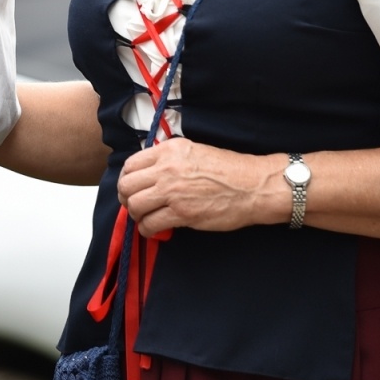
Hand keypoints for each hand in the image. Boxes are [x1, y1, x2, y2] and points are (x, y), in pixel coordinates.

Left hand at [116, 138, 279, 236]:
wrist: (253, 186)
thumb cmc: (229, 170)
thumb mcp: (194, 151)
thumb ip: (170, 159)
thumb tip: (151, 172)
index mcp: (169, 151)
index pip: (131, 164)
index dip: (126, 179)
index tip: (130, 187)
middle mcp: (166, 169)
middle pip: (127, 185)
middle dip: (126, 197)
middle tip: (132, 204)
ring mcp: (173, 191)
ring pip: (135, 205)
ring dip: (135, 214)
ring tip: (143, 217)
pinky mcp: (181, 213)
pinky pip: (150, 223)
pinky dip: (146, 229)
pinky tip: (152, 229)